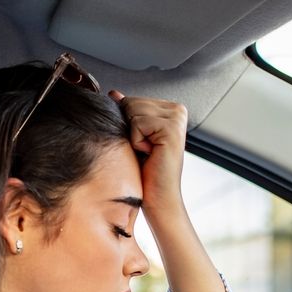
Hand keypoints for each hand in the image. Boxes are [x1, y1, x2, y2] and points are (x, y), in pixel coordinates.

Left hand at [108, 91, 186, 216]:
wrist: (158, 197)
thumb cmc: (146, 171)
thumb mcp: (134, 136)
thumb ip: (127, 113)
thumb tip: (114, 94)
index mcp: (170, 109)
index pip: (132, 100)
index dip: (129, 125)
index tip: (144, 144)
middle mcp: (177, 110)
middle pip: (131, 103)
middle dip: (130, 129)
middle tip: (146, 150)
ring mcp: (177, 118)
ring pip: (132, 111)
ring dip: (133, 136)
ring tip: (148, 152)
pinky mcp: (172, 127)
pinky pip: (137, 123)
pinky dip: (137, 141)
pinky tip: (150, 153)